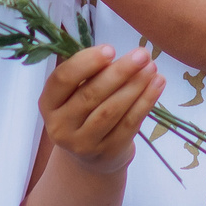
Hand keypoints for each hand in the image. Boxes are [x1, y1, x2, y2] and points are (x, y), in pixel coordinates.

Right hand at [39, 44, 164, 176]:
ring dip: (135, 86)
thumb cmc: (84, 110)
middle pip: (90, 95)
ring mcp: (83, 143)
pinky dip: (145, 102)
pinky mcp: (107, 152)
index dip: (85, 63)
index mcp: (48, 103)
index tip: (110, 49)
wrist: (90, 156)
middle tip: (142, 54)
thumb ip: (90, 74)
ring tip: (152, 68)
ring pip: (111, 111)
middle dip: (119, 72)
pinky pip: (129, 124)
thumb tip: (119, 56)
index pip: (62, 80)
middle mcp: (60, 126)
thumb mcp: (76, 92)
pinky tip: (157, 84)